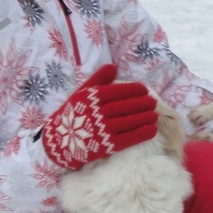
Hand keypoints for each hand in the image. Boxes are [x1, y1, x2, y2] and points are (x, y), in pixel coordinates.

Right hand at [42, 64, 157, 169]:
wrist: (56, 141)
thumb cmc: (72, 114)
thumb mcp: (81, 93)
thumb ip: (98, 80)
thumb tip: (113, 66)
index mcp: (92, 98)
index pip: (117, 91)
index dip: (133, 90)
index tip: (144, 90)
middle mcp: (98, 112)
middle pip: (126, 106)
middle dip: (142, 104)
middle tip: (153, 102)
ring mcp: (102, 129)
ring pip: (129, 121)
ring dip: (145, 118)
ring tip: (155, 115)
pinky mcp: (106, 145)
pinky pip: (128, 138)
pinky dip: (142, 133)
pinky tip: (152, 130)